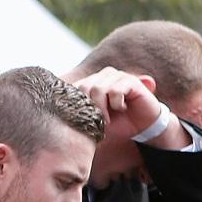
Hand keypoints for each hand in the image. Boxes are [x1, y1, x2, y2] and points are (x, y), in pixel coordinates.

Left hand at [75, 67, 190, 148]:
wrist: (143, 126)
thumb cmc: (117, 124)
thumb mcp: (94, 121)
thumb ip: (80, 114)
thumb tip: (58, 117)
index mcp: (91, 83)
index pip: (74, 88)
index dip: (76, 105)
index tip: (82, 119)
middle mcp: (102, 76)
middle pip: (84, 87)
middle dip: (90, 108)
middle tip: (98, 121)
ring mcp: (117, 76)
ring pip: (99, 89)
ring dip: (103, 109)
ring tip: (109, 119)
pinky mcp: (131, 80)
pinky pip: (116, 90)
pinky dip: (117, 103)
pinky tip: (122, 108)